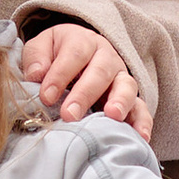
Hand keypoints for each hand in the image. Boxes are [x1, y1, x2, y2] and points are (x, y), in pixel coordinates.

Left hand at [22, 24, 155, 140]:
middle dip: (85, 94)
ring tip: (112, 116)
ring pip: (126, 86)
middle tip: (70, 114)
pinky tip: (140, 136)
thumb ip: (36, 58)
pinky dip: (142, 121)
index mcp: (83, 41)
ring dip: (120, 101)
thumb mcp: (41, 48)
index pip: (74, 55)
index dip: (60, 75)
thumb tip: (36, 75)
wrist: (76, 54)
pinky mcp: (130, 97)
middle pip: (100, 71)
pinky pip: (141, 108)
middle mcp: (106, 57)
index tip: (46, 96)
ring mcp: (120, 77)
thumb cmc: (56, 54)